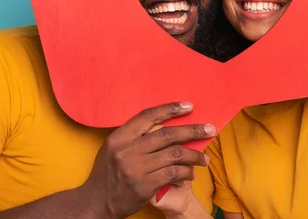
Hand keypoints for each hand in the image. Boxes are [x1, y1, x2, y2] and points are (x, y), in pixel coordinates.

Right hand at [80, 102, 215, 217]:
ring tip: (205, 158)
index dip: (170, 109)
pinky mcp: (144, 186)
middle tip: (210, 129)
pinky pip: (173, 174)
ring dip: (194, 156)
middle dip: (193, 131)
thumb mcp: (114, 147)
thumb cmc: (108, 172)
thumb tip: (165, 123)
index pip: (148, 116)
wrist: (97, 202)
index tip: (189, 106)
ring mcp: (136, 168)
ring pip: (174, 155)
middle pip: (167, 135)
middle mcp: (127, 150)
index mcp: (120, 137)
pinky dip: (186, 172)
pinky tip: (191, 173)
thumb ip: (134, 135)